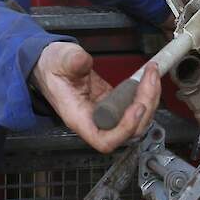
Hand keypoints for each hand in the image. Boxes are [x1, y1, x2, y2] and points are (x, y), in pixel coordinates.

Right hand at [31, 42, 159, 152]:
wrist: (48, 63)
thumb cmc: (50, 67)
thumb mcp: (58, 59)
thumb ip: (71, 61)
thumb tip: (83, 61)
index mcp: (78, 117)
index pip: (104, 140)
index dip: (124, 129)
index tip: (137, 107)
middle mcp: (94, 120)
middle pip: (128, 131)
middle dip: (146, 105)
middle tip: (150, 78)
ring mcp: (106, 112)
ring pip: (136, 120)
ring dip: (149, 99)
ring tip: (151, 73)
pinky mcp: (113, 102)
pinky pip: (134, 106)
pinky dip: (145, 93)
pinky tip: (147, 76)